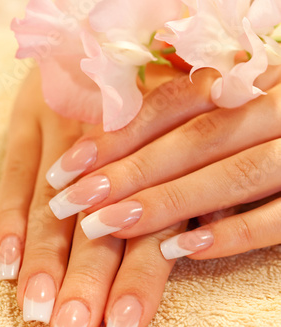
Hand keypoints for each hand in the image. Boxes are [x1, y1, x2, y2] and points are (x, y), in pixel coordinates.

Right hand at [0, 67, 186, 326]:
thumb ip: (197, 177)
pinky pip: (17, 169)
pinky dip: (11, 217)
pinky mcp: (31, 112)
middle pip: (99, 222)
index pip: (151, 225)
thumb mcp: (196, 125)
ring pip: (54, 202)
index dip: (137, 279)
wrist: (116, 18)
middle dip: (84, 281)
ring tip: (35, 309)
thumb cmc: (165, 77)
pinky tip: (5, 261)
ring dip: (44, 259)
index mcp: (164, 144)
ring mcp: (66, 123)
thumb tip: (202, 239)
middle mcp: (114, 139)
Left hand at [47, 64, 280, 259]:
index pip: (174, 101)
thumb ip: (197, 103)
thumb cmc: (276, 107)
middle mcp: (280, 105)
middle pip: (194, 140)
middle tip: (70, 202)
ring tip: (108, 226)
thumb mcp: (244, 89)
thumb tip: (120, 125)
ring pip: (233, 177)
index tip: (67, 166)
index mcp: (256, 74)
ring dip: (168, 204)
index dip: (118, 133)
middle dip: (127, 173)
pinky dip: (234, 234)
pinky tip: (184, 252)